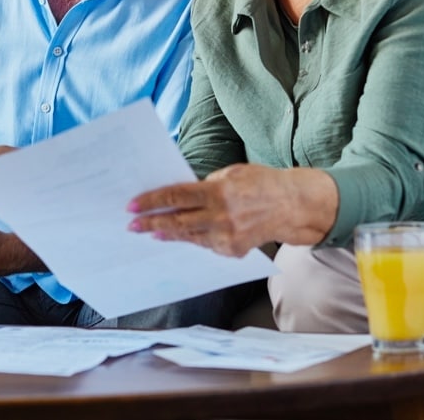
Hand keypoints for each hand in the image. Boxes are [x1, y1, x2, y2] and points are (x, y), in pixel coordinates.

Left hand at [127, 164, 338, 256]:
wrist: (292, 206)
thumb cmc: (260, 183)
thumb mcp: (231, 173)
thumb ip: (206, 184)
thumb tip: (179, 193)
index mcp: (219, 192)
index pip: (176, 196)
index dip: (152, 202)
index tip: (132, 206)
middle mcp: (222, 217)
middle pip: (177, 222)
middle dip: (151, 223)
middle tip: (132, 226)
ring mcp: (228, 237)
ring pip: (189, 237)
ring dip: (167, 234)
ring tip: (151, 232)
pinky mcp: (233, 251)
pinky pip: (206, 245)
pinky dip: (192, 240)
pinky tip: (179, 236)